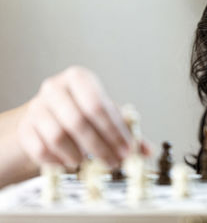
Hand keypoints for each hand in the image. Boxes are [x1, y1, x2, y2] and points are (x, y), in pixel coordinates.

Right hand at [17, 66, 132, 168]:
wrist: (47, 116)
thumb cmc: (81, 112)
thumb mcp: (106, 115)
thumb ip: (127, 131)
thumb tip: (148, 150)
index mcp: (78, 78)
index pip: (98, 105)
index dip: (114, 130)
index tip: (127, 150)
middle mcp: (55, 88)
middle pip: (78, 121)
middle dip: (100, 146)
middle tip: (114, 162)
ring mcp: (36, 107)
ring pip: (58, 137)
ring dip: (79, 156)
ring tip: (90, 163)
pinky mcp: (25, 127)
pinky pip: (42, 150)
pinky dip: (59, 161)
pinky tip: (71, 163)